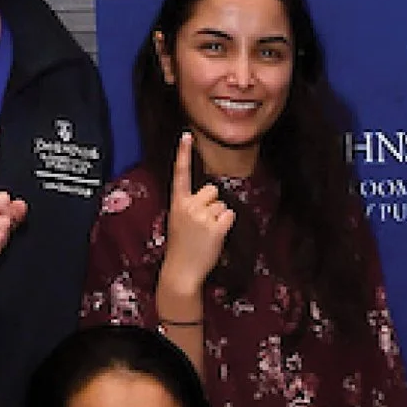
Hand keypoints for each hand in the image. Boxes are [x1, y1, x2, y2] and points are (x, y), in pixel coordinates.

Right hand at [158, 131, 235, 317]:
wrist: (181, 271)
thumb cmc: (182, 246)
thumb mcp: (178, 221)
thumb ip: (189, 205)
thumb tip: (210, 197)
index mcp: (177, 203)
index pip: (180, 173)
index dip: (183, 153)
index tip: (186, 135)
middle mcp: (188, 205)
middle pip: (212, 190)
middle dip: (212, 204)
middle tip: (201, 224)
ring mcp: (202, 216)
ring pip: (222, 204)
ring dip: (219, 217)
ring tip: (206, 233)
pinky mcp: (216, 226)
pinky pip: (229, 215)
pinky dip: (227, 225)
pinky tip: (215, 236)